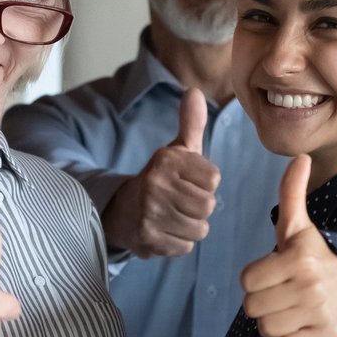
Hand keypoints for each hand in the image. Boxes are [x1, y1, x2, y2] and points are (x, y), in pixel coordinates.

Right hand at [100, 87, 220, 257]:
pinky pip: (186, 246)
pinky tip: (165, 231)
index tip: (189, 182)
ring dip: (190, 226)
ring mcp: (150, 213)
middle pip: (208, 205)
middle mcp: (156, 184)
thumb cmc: (160, 179)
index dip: (205, 183)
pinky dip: (179, 242)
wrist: (122, 210)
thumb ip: (190, 124)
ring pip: (199, 228)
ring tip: (173, 216)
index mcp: (166, 160)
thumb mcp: (175, 150)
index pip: (213, 179)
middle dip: (199, 206)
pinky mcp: (148, 238)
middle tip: (180, 202)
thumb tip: (193, 91)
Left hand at [241, 155, 336, 336]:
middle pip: (252, 307)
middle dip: (262, 300)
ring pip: (266, 329)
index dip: (256, 277)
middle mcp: (311, 285)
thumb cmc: (316, 256)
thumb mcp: (299, 228)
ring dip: (274, 320)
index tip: (275, 271)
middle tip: (282, 290)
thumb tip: (299, 157)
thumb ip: (291, 194)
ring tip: (291, 306)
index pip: (246, 280)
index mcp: (299, 257)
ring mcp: (319, 313)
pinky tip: (302, 322)